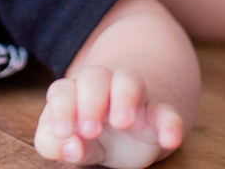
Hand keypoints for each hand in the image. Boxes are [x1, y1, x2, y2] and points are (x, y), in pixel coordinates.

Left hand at [34, 66, 182, 167]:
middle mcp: (102, 87)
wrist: (129, 129)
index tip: (62, 132)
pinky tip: (169, 139)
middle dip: (90, 101)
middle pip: (95, 78)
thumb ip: (54, 144)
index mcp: (74, 92)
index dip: (61, 109)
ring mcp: (132, 98)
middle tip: (89, 129)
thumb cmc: (87, 132)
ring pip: (129, 81)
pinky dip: (170, 123)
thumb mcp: (68, 140)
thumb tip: (67, 146)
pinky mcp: (158, 113)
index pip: (62, 91)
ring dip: (125, 97)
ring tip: (122, 121)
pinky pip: (166, 112)